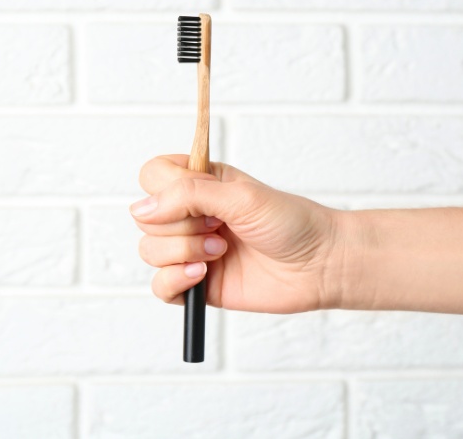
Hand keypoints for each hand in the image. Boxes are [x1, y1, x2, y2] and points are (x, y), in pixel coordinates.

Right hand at [130, 155, 344, 313]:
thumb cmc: (291, 222)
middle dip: (179, 226)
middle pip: (145, 217)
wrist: (319, 264)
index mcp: (202, 183)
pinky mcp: (197, 284)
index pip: (153, 175)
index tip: (197, 200)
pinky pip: (159, 286)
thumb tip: (142, 208)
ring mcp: (192, 250)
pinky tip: (202, 276)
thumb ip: (189, 195)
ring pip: (149, 251)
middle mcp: (192, 215)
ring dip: (182, 252)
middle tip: (219, 227)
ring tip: (221, 252)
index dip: (163, 189)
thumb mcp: (240, 196)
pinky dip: (174, 281)